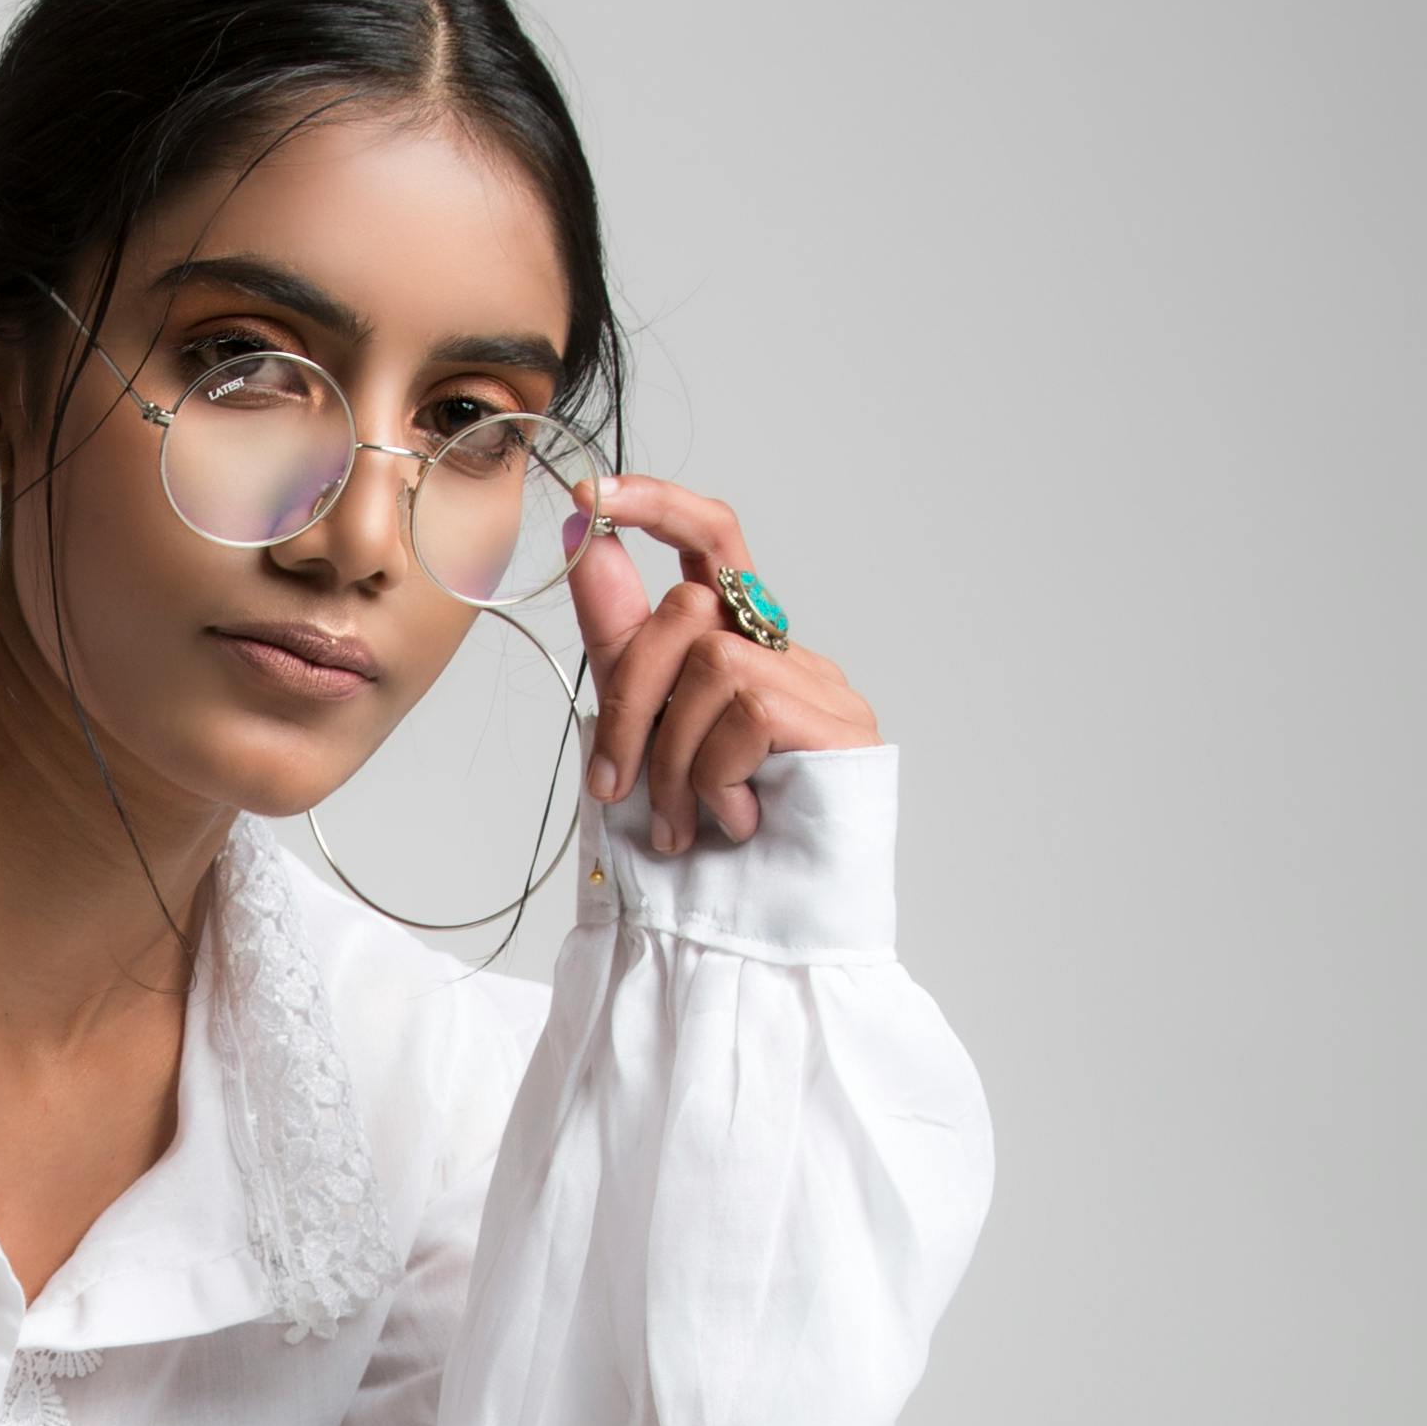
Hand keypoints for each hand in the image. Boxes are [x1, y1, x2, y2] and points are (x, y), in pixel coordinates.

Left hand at [573, 475, 878, 858]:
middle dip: (628, 697)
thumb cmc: (705, 842)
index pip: (714, 542)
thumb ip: (620, 639)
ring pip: (709, 665)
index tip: (595, 495)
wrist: (761, 931)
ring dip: (669, 756)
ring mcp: (822, 687)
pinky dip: (715, 774)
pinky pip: (745, 710)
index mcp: (741, 650)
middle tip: (612, 784)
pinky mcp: (839, 725)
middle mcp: (787, 656)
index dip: (660, 507)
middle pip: (687, 612)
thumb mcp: (642, 731)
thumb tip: (586, 535)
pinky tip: (731, 821)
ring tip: (680, 825)